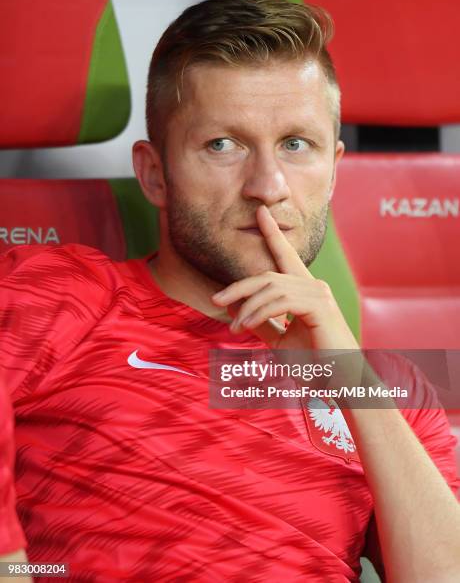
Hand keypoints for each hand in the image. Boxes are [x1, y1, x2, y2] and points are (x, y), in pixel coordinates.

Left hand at [212, 205, 358, 351]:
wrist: (339, 380)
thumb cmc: (313, 362)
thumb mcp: (279, 339)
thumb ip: (261, 322)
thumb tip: (234, 308)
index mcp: (305, 289)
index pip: (285, 256)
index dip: (272, 233)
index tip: (260, 213)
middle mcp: (314, 285)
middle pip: (267, 275)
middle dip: (239, 287)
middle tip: (215, 299)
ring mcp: (319, 293)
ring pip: (271, 288)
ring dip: (247, 308)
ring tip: (234, 329)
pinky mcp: (320, 305)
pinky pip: (280, 301)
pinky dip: (258, 313)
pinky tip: (247, 326)